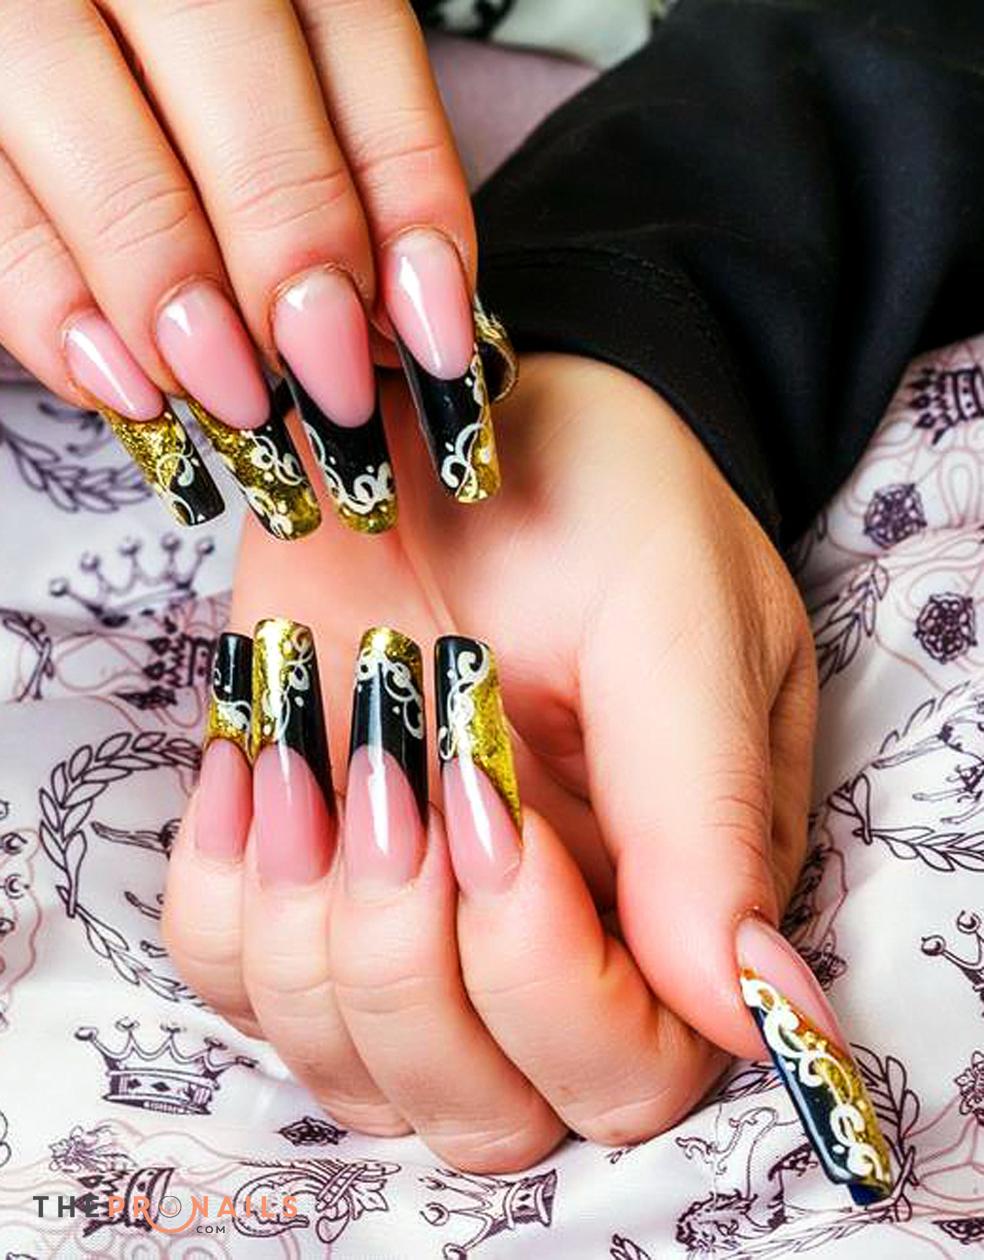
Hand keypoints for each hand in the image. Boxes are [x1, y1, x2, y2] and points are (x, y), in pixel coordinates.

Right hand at [0, 0, 496, 534]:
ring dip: (165, 276)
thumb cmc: (186, 102)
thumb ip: (337, 180)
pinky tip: (120, 383)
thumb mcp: (281, 101)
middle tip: (328, 377)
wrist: (55, 43)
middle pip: (226, 64)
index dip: (406, 194)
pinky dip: (50, 301)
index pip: (353, 32)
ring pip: (84, 115)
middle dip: (289, 239)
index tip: (434, 333)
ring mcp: (24, 6)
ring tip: (231, 394)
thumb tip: (393, 331)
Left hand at [164, 354, 819, 1170]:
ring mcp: (414, 922)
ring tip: (313, 747)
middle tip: (400, 772)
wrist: (465, 428)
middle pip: (477, 1108)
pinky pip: (225, 975)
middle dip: (412, 959)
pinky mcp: (302, 876)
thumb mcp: (678, 618)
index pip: (629, 1072)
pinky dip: (218, 888)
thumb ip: (706, 813)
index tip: (491, 807)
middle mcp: (547, 943)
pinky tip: (256, 759)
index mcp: (672, 897)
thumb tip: (759, 1017)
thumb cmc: (599, 501)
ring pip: (338, 1064)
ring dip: (306, 916)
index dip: (547, 983)